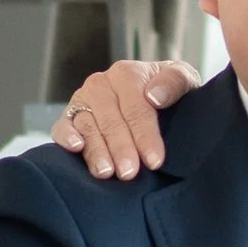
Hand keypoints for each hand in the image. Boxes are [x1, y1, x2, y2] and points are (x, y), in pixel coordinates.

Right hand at [54, 54, 196, 177]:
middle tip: (130, 173)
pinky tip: (76, 148)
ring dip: (96, 149)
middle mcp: (101, 85)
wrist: (161, 102)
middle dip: (121, 147)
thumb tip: (154, 96)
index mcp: (127, 74)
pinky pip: (62, 126)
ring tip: (106, 172)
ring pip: (87, 125)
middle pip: (110, 119)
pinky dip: (66, 136)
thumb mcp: (185, 81)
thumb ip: (175, 81)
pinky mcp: (69, 118)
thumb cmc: (172, 95)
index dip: (145, 134)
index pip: (136, 107)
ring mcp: (83, 101)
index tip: (154, 160)